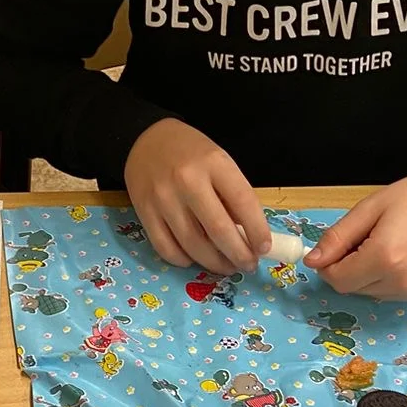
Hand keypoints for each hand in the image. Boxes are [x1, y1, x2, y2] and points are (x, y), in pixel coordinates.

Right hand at [122, 118, 269, 272]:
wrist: (146, 139)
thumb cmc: (190, 153)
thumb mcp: (219, 162)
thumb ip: (232, 195)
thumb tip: (248, 236)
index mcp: (213, 163)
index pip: (242, 201)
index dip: (257, 230)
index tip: (264, 248)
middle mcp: (187, 180)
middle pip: (218, 229)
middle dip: (238, 254)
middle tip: (247, 264)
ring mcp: (162, 198)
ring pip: (192, 244)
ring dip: (214, 263)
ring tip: (227, 266)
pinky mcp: (143, 211)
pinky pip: (165, 247)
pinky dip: (183, 260)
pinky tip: (195, 259)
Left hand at [307, 169, 406, 300]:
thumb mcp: (372, 208)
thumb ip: (339, 237)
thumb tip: (312, 261)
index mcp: (384, 258)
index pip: (337, 279)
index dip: (328, 264)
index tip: (336, 245)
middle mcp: (399, 283)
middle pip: (353, 288)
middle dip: (348, 267)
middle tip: (365, 237)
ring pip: (371, 292)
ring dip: (366, 273)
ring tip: (387, 242)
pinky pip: (391, 292)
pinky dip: (386, 277)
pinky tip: (401, 253)